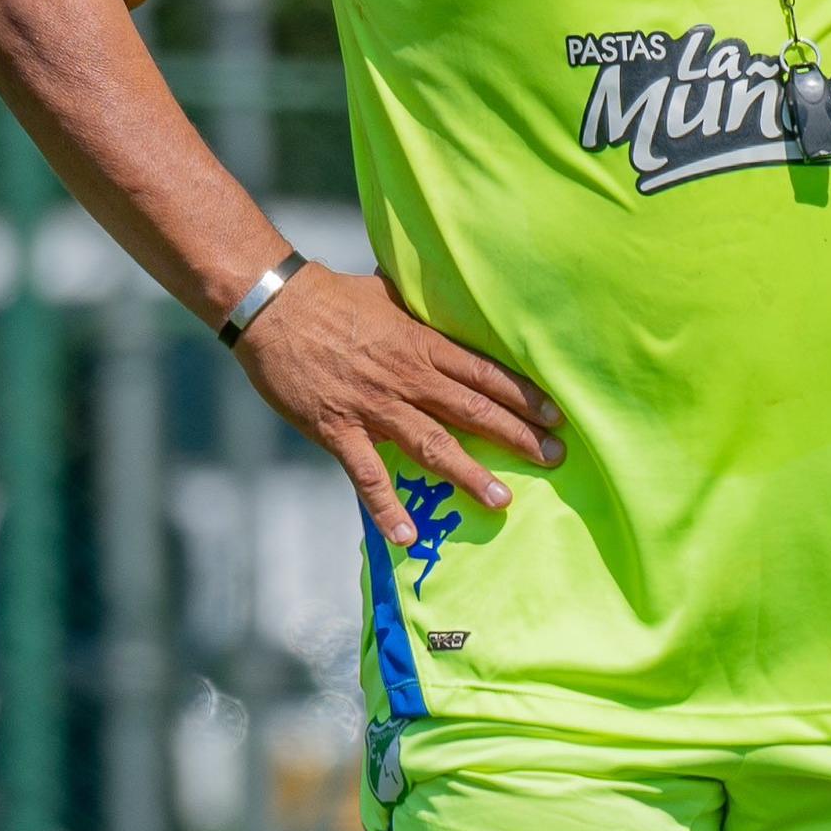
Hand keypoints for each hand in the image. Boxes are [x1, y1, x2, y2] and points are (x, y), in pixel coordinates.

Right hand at [230, 263, 562, 546]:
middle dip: (517, 437)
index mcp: (422, 345)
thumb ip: (424, 312)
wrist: (274, 307)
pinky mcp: (338, 430)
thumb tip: (455, 301)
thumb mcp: (390, 295)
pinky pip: (367, 474)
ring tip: (502, 501)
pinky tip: (406, 535)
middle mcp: (408, 378)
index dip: (523, 396)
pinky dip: (386, 507)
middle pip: (473, 411)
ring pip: (433, 445)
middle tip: (555, 458)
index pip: (485, 374)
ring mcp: (374, 407)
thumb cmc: (332, 297)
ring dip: (469, 474)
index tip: (555, 416)